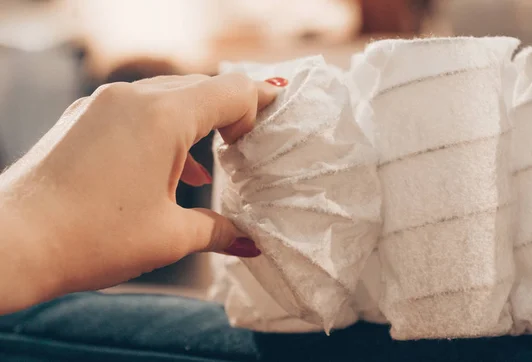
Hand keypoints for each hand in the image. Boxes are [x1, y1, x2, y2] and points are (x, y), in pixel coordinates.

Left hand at [0, 73, 282, 313]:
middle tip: (250, 141)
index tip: (277, 118)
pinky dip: (162, 131)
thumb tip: (250, 242)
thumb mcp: (169, 236)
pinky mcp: (82, 118)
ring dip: (195, 122)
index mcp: (163, 116)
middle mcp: (132, 98)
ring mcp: (101, 104)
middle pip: (200, 89)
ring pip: (166, 98)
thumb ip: (219, 231)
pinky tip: (172, 169)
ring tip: (214, 159)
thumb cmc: (92, 238)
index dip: (261, 102)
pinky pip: (136, 111)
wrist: (11, 243)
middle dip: (231, 111)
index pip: (231, 92)